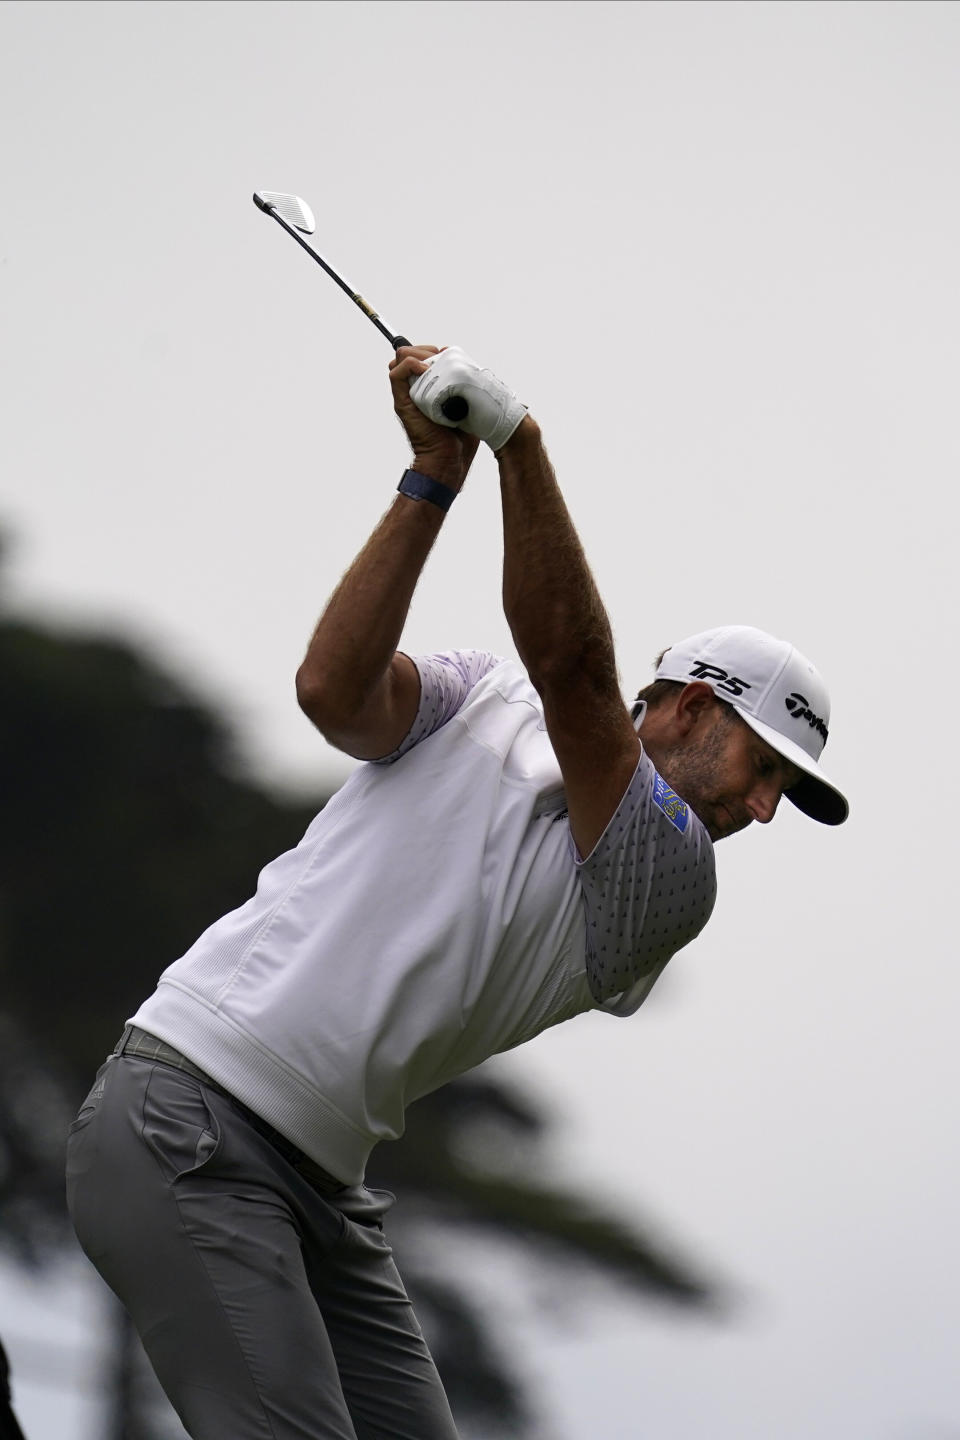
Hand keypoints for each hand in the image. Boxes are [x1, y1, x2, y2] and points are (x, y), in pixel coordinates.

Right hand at [389, 345, 479, 485]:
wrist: (449, 460)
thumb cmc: (459, 439)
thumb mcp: (466, 405)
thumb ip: (464, 386)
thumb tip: (470, 368)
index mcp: (426, 389)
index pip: (421, 357)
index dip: (433, 351)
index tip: (450, 355)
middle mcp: (413, 390)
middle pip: (409, 353)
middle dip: (426, 348)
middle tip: (442, 357)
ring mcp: (406, 396)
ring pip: (401, 358)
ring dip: (418, 353)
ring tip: (434, 363)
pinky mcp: (402, 403)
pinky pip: (396, 373)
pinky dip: (411, 364)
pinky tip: (427, 370)